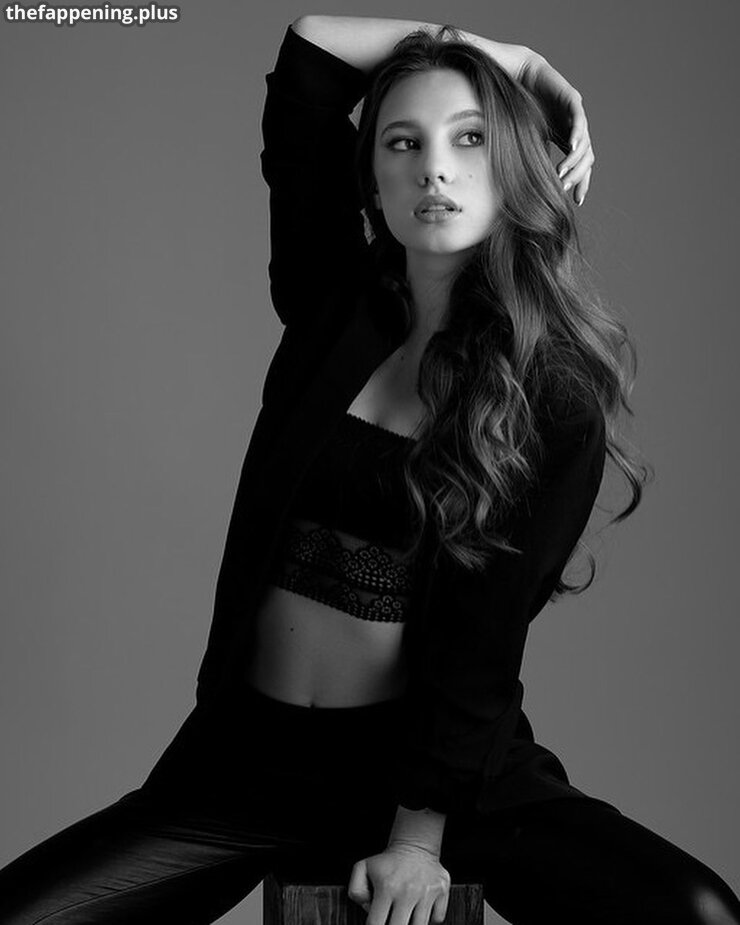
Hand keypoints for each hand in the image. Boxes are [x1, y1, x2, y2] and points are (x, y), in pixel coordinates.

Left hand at [348, 843, 450, 924]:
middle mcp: (408, 891)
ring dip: (410, 924)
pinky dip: (429, 919)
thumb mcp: (362, 868)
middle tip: (392, 919)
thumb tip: (367, 908)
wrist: (415, 845)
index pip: (376, 924)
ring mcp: (427, 893)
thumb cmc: (388, 862)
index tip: (377, 922)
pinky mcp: (442, 892)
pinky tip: (420, 909)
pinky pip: (437, 920)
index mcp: (387, 887)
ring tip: (405, 914)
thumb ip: (355, 891)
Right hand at [516, 51, 594, 204]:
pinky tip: (572, 147)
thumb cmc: (517, 106)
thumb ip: (528, 158)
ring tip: (562, 173)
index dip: (581, 182)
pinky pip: (579, 120)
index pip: (579, 165)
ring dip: (575, 160)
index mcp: (564, 138)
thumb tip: (521, 188)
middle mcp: (573, 128)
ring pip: (585, 143)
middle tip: (565, 189)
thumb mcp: (523, 140)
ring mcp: (574, 114)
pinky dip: (578, 134)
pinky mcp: (572, 99)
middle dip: (578, 176)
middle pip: (586, 158)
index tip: (576, 201)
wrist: (516, 74)